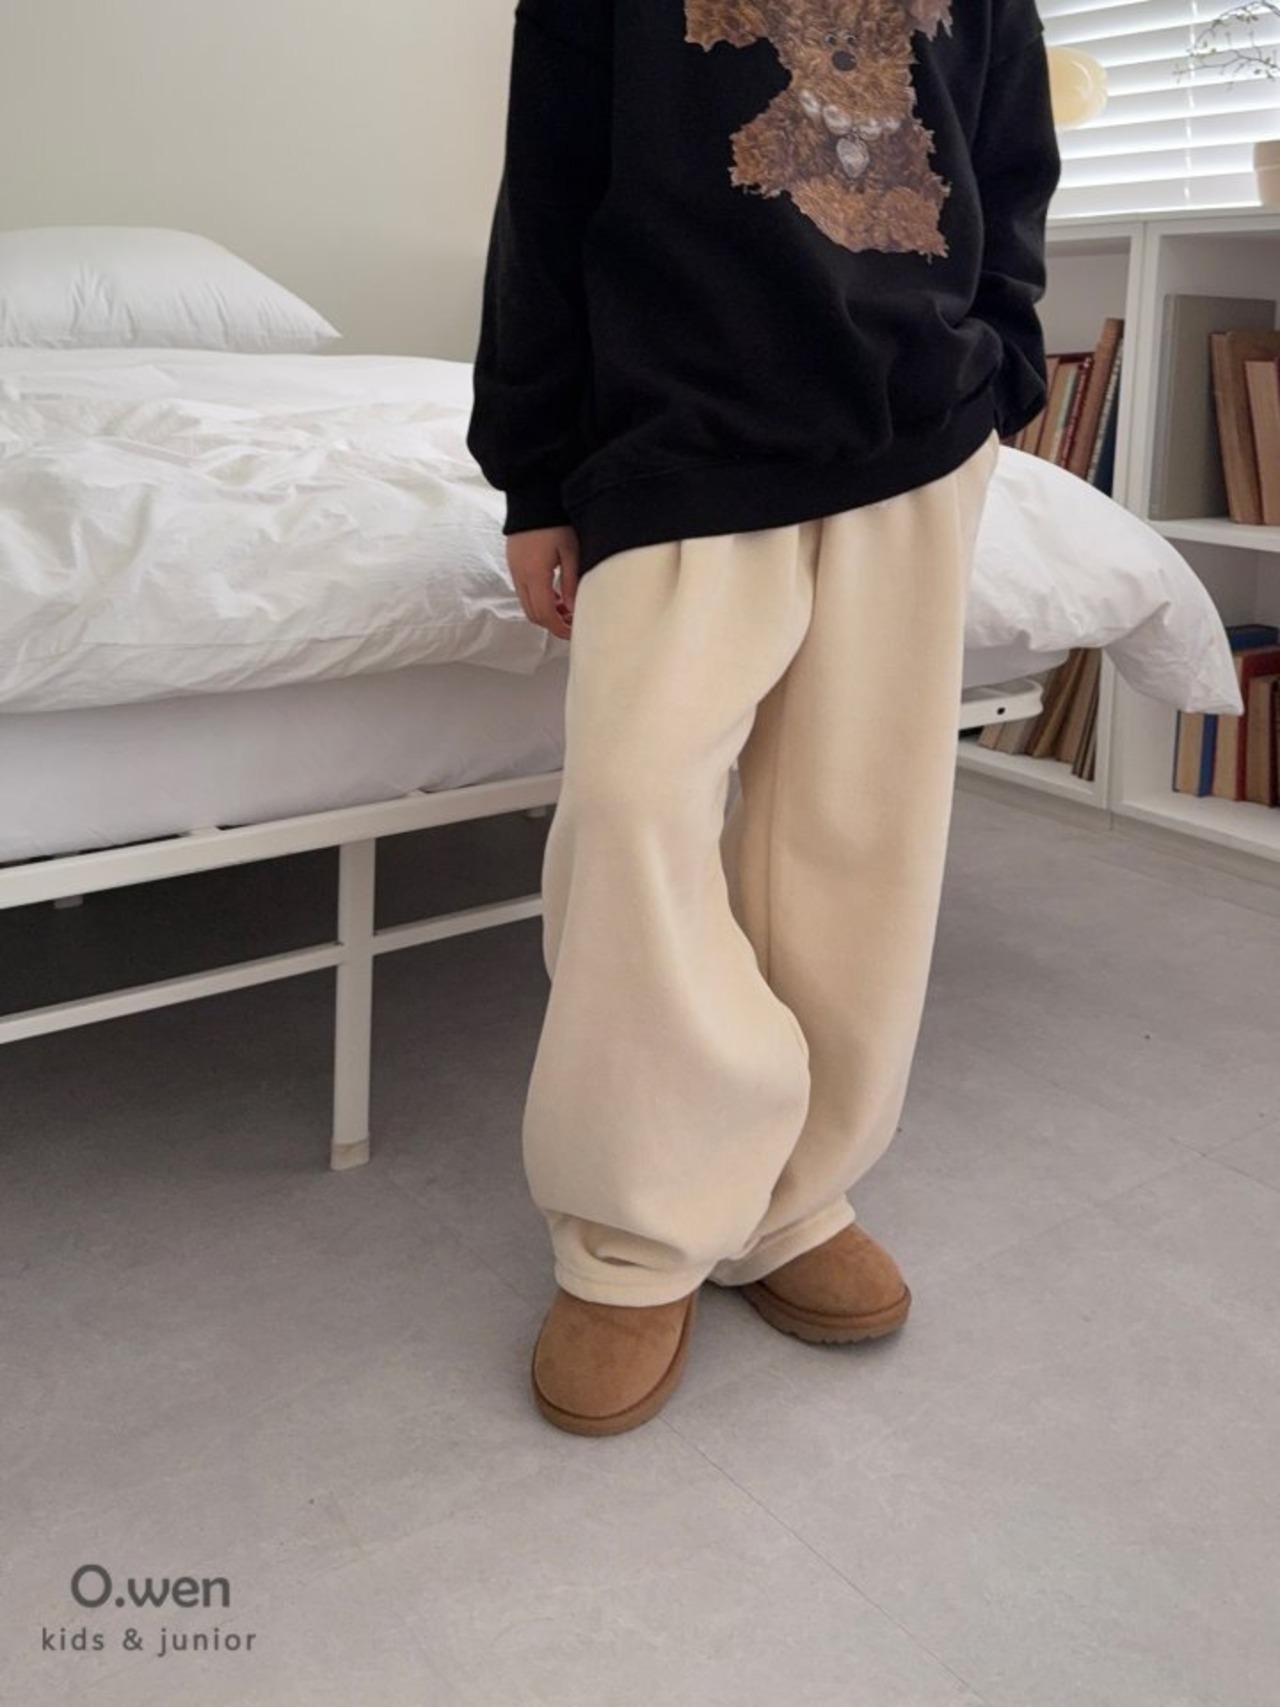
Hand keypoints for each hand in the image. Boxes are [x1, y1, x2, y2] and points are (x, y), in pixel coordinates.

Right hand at [507, 525, 578, 640]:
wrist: (532, 497)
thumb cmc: (555, 521)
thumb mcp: (571, 552)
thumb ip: (572, 582)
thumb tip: (573, 609)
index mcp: (535, 574)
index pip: (544, 614)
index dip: (558, 628)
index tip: (572, 633)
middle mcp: (520, 575)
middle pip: (533, 614)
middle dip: (552, 624)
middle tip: (571, 624)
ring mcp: (514, 570)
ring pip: (527, 604)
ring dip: (545, 612)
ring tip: (566, 608)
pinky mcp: (514, 564)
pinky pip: (524, 591)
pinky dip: (539, 599)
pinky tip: (555, 594)